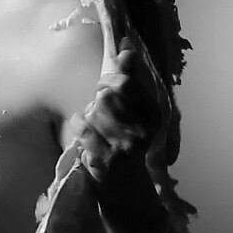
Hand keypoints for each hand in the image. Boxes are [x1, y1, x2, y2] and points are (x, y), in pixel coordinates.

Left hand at [71, 37, 166, 188]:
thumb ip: (131, 76)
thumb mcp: (138, 109)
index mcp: (153, 115)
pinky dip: (79, 126)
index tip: (105, 85)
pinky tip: (86, 133)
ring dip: (89, 115)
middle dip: (98, 99)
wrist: (128, 187)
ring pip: (92, 112)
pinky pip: (81, 128)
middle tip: (101, 108)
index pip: (124, 84)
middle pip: (105, 97)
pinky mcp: (103, 160)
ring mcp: (122, 147)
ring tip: (97, 125)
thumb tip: (125, 45)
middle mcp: (141, 131)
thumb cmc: (131, 140)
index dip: (108, 79)